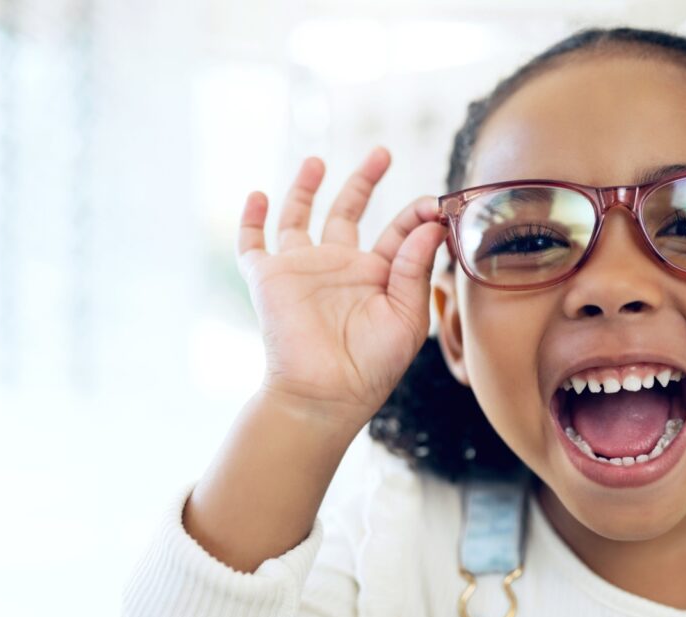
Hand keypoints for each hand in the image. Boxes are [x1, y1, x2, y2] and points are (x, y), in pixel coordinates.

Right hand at [236, 147, 447, 422]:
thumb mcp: (406, 318)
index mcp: (377, 276)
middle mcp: (340, 267)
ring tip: (317, 161)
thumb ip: (415, 269)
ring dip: (307, 188)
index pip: (398, 233)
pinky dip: (250, 219)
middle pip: (349, 212)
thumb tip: (431, 225)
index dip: (416, 216)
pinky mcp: (268, 278)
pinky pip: (252, 243)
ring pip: (300, 218)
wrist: (324, 394)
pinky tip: (258, 196)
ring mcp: (302, 270)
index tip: (434, 204)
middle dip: (364, 182)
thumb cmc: (372, 366)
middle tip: (383, 152)